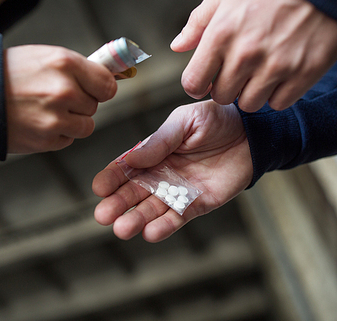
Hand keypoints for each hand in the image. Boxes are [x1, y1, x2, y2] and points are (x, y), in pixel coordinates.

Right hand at [4, 45, 116, 152]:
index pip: (107, 84)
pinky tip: (36, 122)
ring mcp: (55, 118)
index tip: (93, 89)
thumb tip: (111, 78)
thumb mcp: (43, 56)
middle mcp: (64, 91)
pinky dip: (57, 134)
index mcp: (65, 63)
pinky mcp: (46, 140)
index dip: (100, 88)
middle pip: (94, 105)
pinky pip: (67, 139)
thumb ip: (77, 68)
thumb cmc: (7, 73)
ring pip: (85, 126)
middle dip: (80, 103)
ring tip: (46, 110)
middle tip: (54, 97)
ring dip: (71, 121)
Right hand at [92, 100, 252, 241]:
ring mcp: (177, 192)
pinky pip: (178, 217)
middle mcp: (160, 175)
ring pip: (151, 209)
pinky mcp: (197, 204)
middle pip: (133, 193)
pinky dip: (164, 226)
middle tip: (103, 216)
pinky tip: (150, 233)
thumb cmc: (215, 120)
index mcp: (152, 154)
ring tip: (123, 229)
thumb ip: (159, 141)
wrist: (252, 133)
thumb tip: (132, 158)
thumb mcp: (184, 122)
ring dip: (136, 220)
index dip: (111, 178)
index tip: (99, 188)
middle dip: (117, 205)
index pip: (125, 168)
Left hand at [171, 0, 336, 111]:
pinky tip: (280, 75)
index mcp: (221, 34)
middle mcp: (245, 54)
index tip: (205, 82)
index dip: (197, 85)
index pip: (193, 83)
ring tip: (260, 72)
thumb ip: (199, 23)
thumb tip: (178, 46)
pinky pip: (279, 103)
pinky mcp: (304, 72)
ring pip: (249, 104)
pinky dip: (278, 94)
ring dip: (251, 93)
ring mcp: (276, 65)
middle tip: (238, 72)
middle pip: (221, 96)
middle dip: (226, 87)